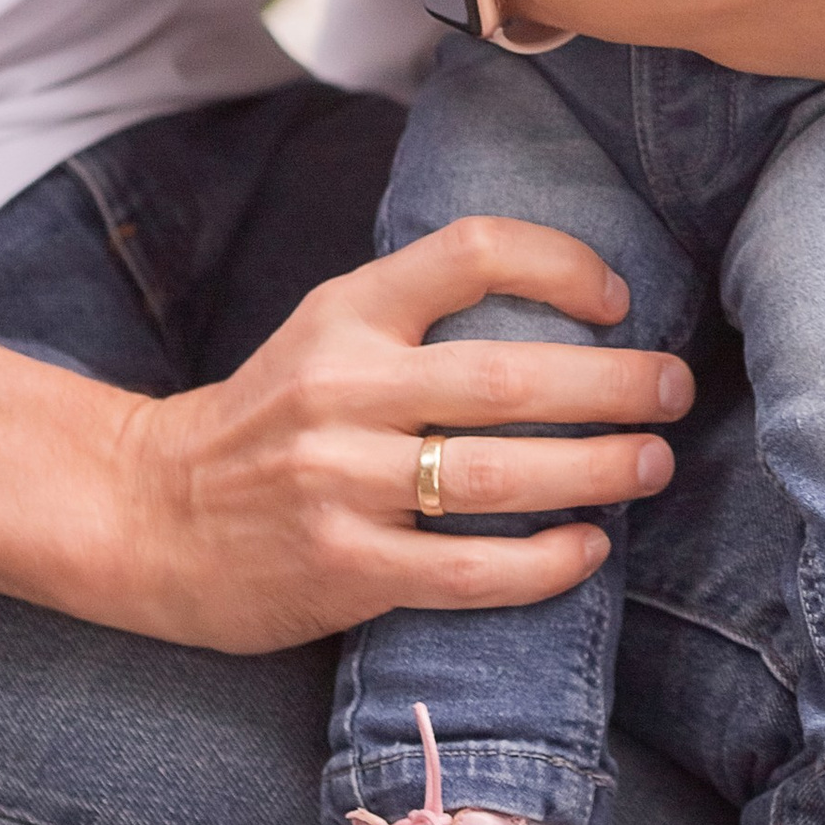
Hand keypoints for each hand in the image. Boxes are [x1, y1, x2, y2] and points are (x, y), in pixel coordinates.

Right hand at [111, 220, 692, 652]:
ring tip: (653, 463)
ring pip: (498, 476)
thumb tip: (569, 310)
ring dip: (596, 470)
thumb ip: (420, 315)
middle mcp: (343, 389)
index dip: (560, 264)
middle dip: (614, 384)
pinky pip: (467, 572)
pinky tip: (589, 550)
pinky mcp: (344, 568)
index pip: (470, 252)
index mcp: (346, 313)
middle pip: (508, 377)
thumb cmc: (269, 419)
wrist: (149, 513)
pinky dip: (542, 563)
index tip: (618, 297)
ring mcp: (340, 482)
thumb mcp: (327, 332)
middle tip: (675, 388)